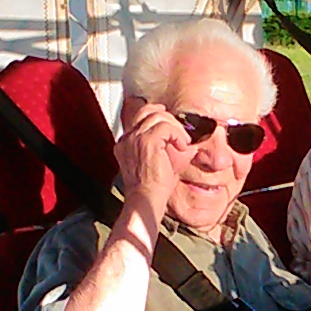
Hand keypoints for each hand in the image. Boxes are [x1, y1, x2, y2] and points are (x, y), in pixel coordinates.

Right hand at [114, 100, 192, 216]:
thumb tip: (186, 136)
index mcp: (125, 143)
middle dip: (168, 118)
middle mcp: (126, 138)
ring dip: (175, 127)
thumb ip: (165, 145)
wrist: (146, 200)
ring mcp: (134, 138)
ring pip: (158, 116)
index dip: (158, 116)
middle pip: (148, 111)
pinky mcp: (146, 141)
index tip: (172, 127)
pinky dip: (178, 134)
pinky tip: (181, 146)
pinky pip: (166, 126)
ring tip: (182, 143)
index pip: (140, 116)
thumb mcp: (157, 161)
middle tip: (180, 134)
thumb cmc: (153, 187)